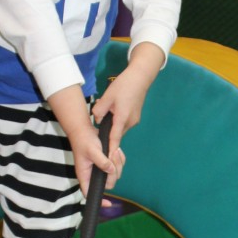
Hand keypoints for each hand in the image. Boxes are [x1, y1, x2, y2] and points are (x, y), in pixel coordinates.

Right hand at [68, 122, 123, 197]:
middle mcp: (92, 174)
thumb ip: (102, 162)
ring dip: (118, 163)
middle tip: (113, 156)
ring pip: (115, 174)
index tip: (109, 204)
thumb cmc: (84, 140)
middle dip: (114, 172)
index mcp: (85, 175)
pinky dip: (120, 159)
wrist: (84, 129)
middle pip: (108, 183)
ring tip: (115, 150)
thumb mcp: (92, 150)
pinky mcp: (105, 162)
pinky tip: (117, 150)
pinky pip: (117, 165)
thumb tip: (111, 171)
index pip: (89, 193)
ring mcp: (99, 169)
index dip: (99, 200)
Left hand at [93, 43, 163, 165]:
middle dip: (108, 132)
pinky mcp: (135, 116)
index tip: (106, 160)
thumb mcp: (107, 96)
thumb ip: (99, 110)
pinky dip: (117, 120)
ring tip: (105, 111)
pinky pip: (124, 122)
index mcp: (122, 118)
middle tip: (97, 125)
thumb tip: (97, 119)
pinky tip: (114, 109)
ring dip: (112, 124)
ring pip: (120, 127)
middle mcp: (130, 122)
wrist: (140, 77)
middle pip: (116, 133)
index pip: (114, 138)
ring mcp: (134, 119)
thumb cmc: (124, 85)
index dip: (110, 149)